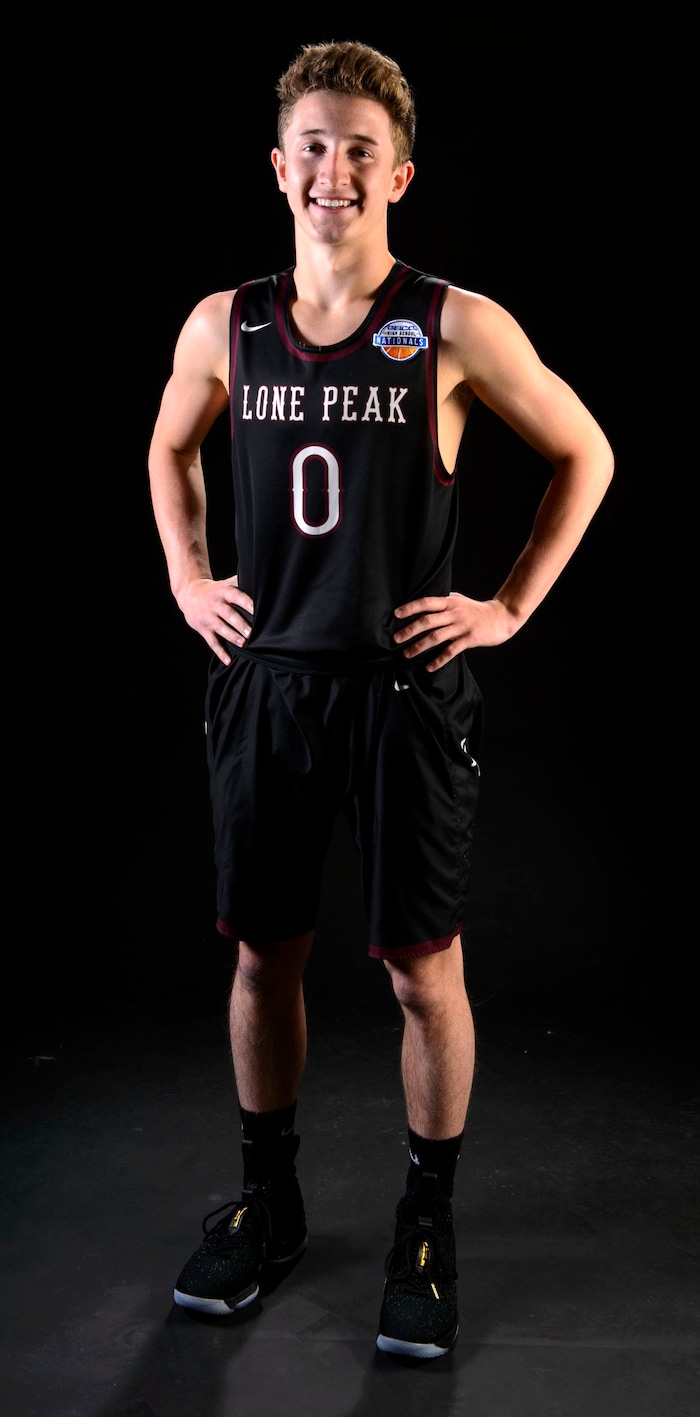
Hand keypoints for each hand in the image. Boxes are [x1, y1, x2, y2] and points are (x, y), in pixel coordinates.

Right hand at [177, 575, 253, 664]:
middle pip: (228, 614)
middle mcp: (215, 604)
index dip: (244, 602)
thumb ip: (241, 583)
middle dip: (239, 623)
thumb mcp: (225, 584)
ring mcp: (208, 617)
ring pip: (220, 628)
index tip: (255, 609)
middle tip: (251, 632)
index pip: (235, 596)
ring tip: (243, 644)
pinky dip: (220, 652)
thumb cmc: (215, 590)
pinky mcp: (203, 629)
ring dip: (231, 636)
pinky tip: (228, 660)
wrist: (189, 593)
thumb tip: (262, 583)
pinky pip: (212, 642)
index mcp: (223, 591)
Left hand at [393, 592, 517, 670]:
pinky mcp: (470, 639)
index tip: (396, 615)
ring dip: (419, 646)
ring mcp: (462, 626)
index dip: (410, 608)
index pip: (426, 602)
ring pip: (436, 637)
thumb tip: (423, 604)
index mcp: (449, 601)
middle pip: (427, 621)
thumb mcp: (459, 600)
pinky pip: (451, 651)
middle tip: (395, 639)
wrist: (502, 616)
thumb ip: (443, 602)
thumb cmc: (477, 610)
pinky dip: (439, 660)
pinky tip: (429, 667)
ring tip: (407, 654)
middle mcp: (454, 613)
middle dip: (409, 630)